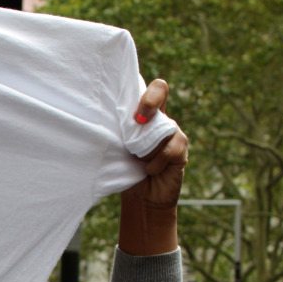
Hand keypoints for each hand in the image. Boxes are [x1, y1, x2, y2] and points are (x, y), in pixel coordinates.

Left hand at [118, 79, 185, 255]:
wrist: (141, 196)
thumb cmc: (125, 168)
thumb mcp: (117, 147)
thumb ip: (117, 131)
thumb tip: (102, 120)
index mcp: (143, 113)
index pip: (146, 85)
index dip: (144, 87)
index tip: (133, 108)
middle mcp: (159, 117)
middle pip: (160, 88)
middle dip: (147, 101)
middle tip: (137, 120)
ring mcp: (172, 132)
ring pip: (162, 126)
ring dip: (147, 146)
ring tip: (139, 160)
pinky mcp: (180, 149)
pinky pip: (170, 149)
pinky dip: (156, 162)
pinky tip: (150, 170)